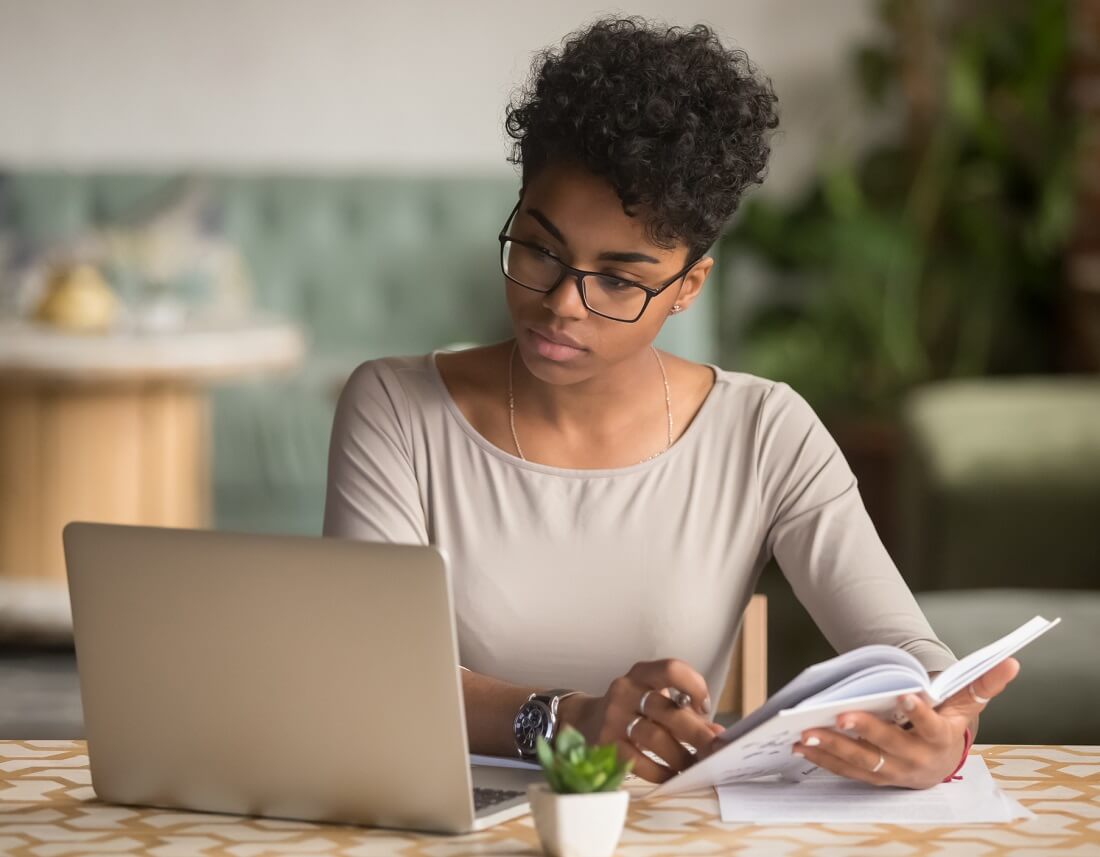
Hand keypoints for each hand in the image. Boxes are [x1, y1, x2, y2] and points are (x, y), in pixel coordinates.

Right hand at [558, 659, 725, 782]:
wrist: (585, 720)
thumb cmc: (632, 709)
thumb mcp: (654, 699)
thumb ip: (685, 712)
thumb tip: (717, 734)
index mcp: (641, 674)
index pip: (671, 669)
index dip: (693, 686)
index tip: (704, 707)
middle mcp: (625, 690)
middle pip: (667, 710)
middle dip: (696, 733)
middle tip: (715, 750)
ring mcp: (613, 718)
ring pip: (654, 738)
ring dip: (680, 756)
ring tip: (695, 767)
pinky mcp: (606, 744)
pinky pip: (638, 761)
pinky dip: (660, 771)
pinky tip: (672, 775)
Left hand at [791, 657, 1019, 788]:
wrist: (940, 762)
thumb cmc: (950, 724)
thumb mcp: (966, 704)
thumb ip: (983, 683)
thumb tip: (1012, 661)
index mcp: (941, 739)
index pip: (931, 726)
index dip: (920, 712)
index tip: (906, 695)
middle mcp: (917, 760)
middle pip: (889, 747)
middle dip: (864, 731)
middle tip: (840, 715)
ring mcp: (893, 772)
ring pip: (862, 762)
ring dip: (833, 748)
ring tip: (808, 732)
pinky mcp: (873, 777)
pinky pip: (846, 771)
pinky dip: (823, 758)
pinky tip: (801, 745)